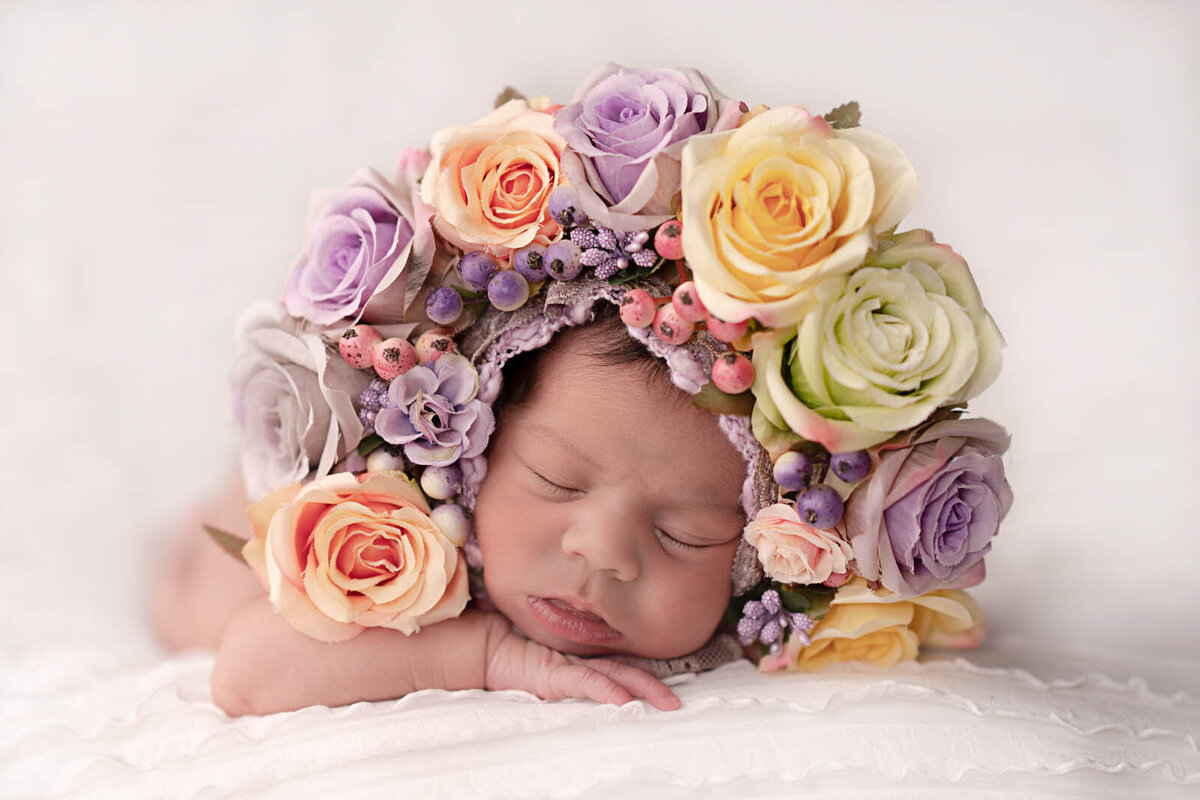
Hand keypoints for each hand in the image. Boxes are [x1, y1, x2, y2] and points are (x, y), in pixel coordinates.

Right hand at [484, 624, 680, 710]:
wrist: (480, 648)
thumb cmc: (507, 657)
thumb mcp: (543, 669)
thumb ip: (566, 672)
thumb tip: (597, 685)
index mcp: (578, 662)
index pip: (618, 667)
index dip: (643, 675)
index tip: (668, 686)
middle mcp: (579, 662)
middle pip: (625, 671)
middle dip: (653, 685)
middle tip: (677, 700)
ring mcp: (569, 665)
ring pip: (615, 674)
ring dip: (643, 688)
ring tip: (666, 700)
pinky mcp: (554, 672)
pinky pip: (587, 681)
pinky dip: (607, 691)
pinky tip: (624, 701)